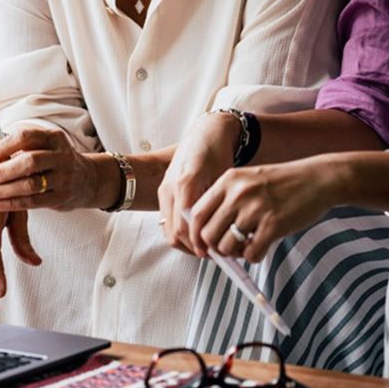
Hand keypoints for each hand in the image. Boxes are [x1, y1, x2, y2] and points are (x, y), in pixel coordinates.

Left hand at [0, 125, 98, 211]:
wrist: (87, 179)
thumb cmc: (57, 161)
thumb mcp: (46, 146)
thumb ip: (22, 149)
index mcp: (54, 138)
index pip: (25, 137)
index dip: (1, 147)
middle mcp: (61, 156)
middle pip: (29, 161)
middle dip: (2, 170)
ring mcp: (63, 178)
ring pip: (30, 184)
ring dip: (4, 189)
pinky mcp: (61, 198)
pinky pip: (32, 202)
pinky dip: (11, 203)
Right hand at [158, 112, 241, 252]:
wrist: (205, 134)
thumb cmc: (218, 153)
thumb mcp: (224, 179)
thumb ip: (219, 207)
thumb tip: (225, 236)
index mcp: (185, 185)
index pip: (184, 228)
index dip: (198, 246)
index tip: (213, 254)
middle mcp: (170, 188)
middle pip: (173, 234)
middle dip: (193, 248)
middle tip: (213, 254)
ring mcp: (164, 190)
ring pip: (168, 230)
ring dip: (185, 242)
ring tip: (207, 246)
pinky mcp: (163, 191)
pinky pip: (167, 220)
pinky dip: (179, 231)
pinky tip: (198, 233)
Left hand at [187, 156, 340, 261]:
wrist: (317, 179)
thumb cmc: (282, 184)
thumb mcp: (249, 181)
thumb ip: (227, 200)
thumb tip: (204, 235)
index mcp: (229, 180)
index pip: (196, 213)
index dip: (197, 234)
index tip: (204, 246)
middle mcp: (238, 193)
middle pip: (208, 234)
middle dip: (216, 247)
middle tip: (230, 248)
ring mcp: (256, 209)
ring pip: (226, 247)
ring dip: (235, 253)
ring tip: (248, 245)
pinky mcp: (273, 225)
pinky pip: (251, 254)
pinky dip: (255, 256)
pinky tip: (264, 246)